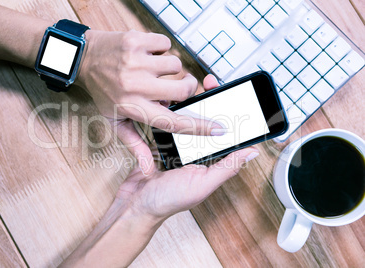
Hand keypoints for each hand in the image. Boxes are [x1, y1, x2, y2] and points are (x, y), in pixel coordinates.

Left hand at [77, 30, 224, 174]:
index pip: (173, 122)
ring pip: (176, 64)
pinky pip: (166, 43)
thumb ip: (136, 143)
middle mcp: (136, 86)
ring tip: (152, 71)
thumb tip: (148, 169)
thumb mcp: (116, 121)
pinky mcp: (136, 41)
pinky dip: (160, 48)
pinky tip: (146, 55)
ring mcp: (136, 61)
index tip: (219, 128)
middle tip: (173, 86)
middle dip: (184, 86)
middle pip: (183, 88)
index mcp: (134, 108)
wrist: (84, 58)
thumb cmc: (103, 91)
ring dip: (168, 68)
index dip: (199, 127)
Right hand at [116, 74, 259, 219]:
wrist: (134, 205)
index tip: (233, 95)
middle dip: (211, 102)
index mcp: (210, 163)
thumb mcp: (201, 183)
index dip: (232, 115)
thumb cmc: (167, 201)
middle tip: (210, 83)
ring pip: (188, 122)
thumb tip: (252, 153)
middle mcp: (196, 155)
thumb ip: (227, 168)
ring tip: (194, 88)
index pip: (226, 136)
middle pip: (207, 124)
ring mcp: (177, 149)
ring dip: (191, 106)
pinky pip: (169, 127)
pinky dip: (171, 116)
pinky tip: (173, 102)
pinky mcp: (161, 145)